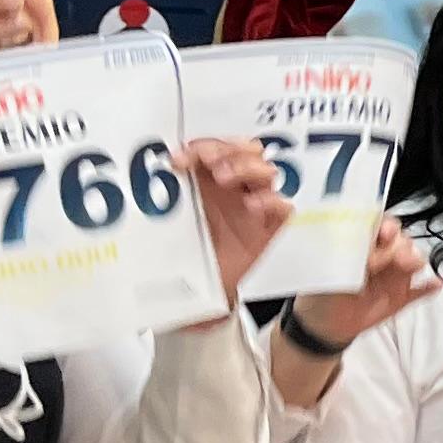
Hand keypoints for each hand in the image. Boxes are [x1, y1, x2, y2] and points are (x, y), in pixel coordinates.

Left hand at [182, 136, 293, 301]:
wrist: (201, 295)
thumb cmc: (186, 255)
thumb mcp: (171, 221)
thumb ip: (166, 197)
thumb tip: (158, 171)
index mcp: (212, 182)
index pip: (218, 148)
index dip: (202, 146)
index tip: (179, 159)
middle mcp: (237, 191)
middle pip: (249, 151)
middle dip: (230, 150)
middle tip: (210, 164)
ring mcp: (256, 209)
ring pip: (267, 172)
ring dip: (247, 167)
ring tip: (225, 178)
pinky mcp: (270, 231)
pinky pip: (284, 208)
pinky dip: (271, 201)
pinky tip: (252, 206)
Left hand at [295, 219, 438, 349]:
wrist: (325, 325)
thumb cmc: (323, 292)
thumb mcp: (331, 273)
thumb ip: (350, 261)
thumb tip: (372, 256)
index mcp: (363, 245)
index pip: (380, 226)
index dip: (387, 226)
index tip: (386, 233)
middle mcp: (383, 256)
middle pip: (401, 241)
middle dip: (402, 245)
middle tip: (396, 259)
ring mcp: (394, 276)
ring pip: (414, 261)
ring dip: (416, 260)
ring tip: (412, 266)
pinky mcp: (402, 297)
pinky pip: (421, 290)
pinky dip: (430, 286)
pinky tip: (436, 283)